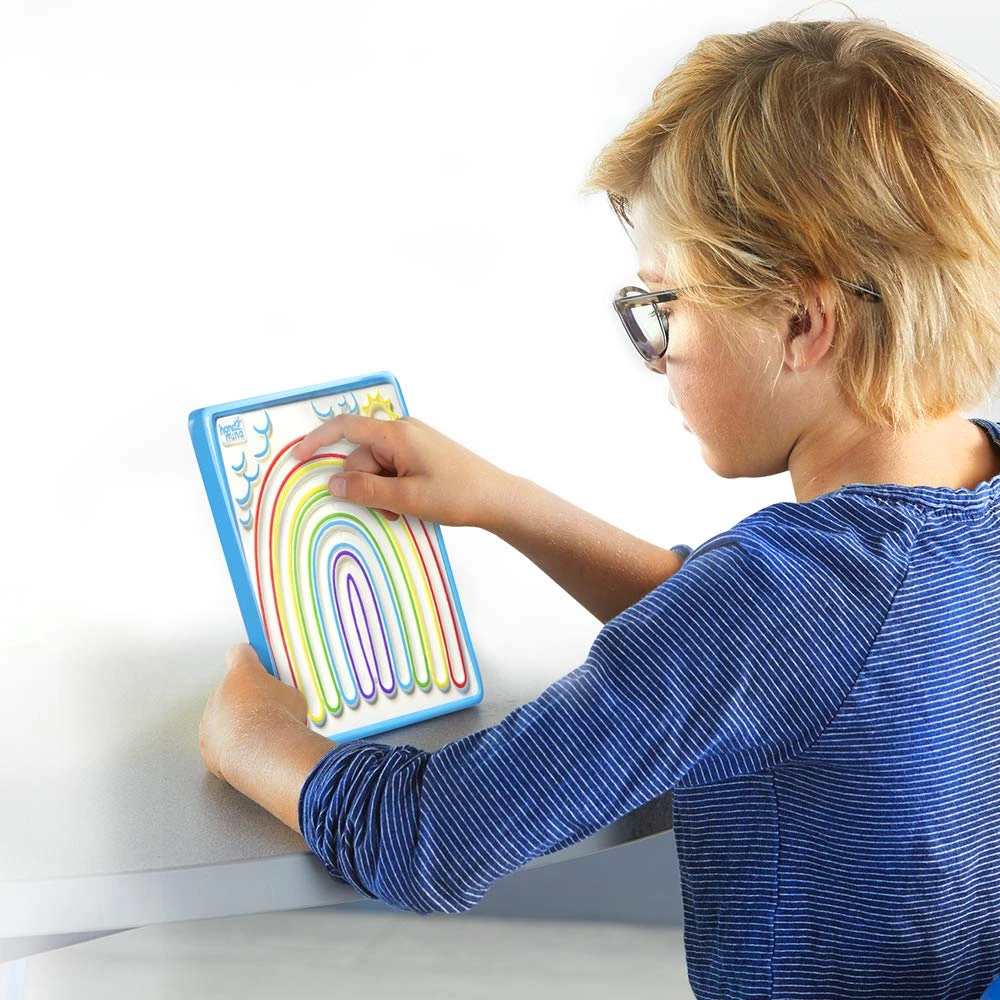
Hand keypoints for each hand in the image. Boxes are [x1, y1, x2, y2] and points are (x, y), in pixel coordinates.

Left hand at [199, 644, 332, 832]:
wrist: (264, 753)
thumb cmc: (282, 720)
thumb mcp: (293, 697)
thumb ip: (280, 692)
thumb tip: (281, 700)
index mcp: (243, 672)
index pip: (240, 653)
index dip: (249, 658)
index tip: (256, 664)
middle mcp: (221, 690)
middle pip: (232, 689)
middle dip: (246, 698)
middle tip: (267, 712)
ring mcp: (209, 718)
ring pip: (222, 716)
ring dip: (236, 723)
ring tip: (259, 738)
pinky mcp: (206, 744)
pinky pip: (218, 742)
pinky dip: (230, 747)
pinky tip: (248, 753)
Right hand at [291, 413, 507, 527]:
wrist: (498, 498)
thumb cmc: (457, 495)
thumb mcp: (406, 498)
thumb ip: (365, 490)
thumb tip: (332, 481)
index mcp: (397, 434)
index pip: (346, 427)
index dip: (318, 440)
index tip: (299, 458)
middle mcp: (404, 431)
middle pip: (362, 457)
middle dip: (365, 486)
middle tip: (388, 511)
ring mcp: (414, 442)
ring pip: (378, 468)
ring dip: (382, 492)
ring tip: (405, 511)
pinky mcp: (422, 454)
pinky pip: (394, 469)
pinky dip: (394, 489)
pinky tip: (411, 504)